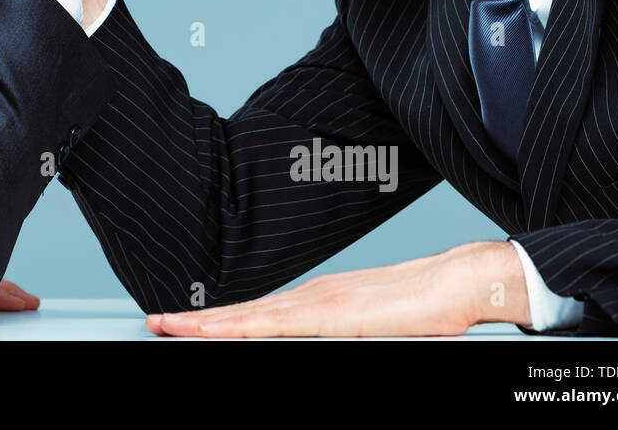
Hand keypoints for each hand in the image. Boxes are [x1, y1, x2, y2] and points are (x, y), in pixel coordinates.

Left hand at [145, 241, 529, 336]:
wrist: (461, 279)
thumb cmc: (424, 307)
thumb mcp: (368, 328)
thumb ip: (336, 333)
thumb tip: (317, 339)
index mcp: (316, 301)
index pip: (255, 315)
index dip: (215, 320)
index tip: (181, 323)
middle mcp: (311, 298)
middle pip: (244, 314)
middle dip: (197, 322)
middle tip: (156, 322)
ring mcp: (322, 303)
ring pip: (253, 318)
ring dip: (209, 324)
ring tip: (171, 326)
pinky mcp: (337, 314)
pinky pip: (281, 325)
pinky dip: (245, 327)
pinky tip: (221, 331)